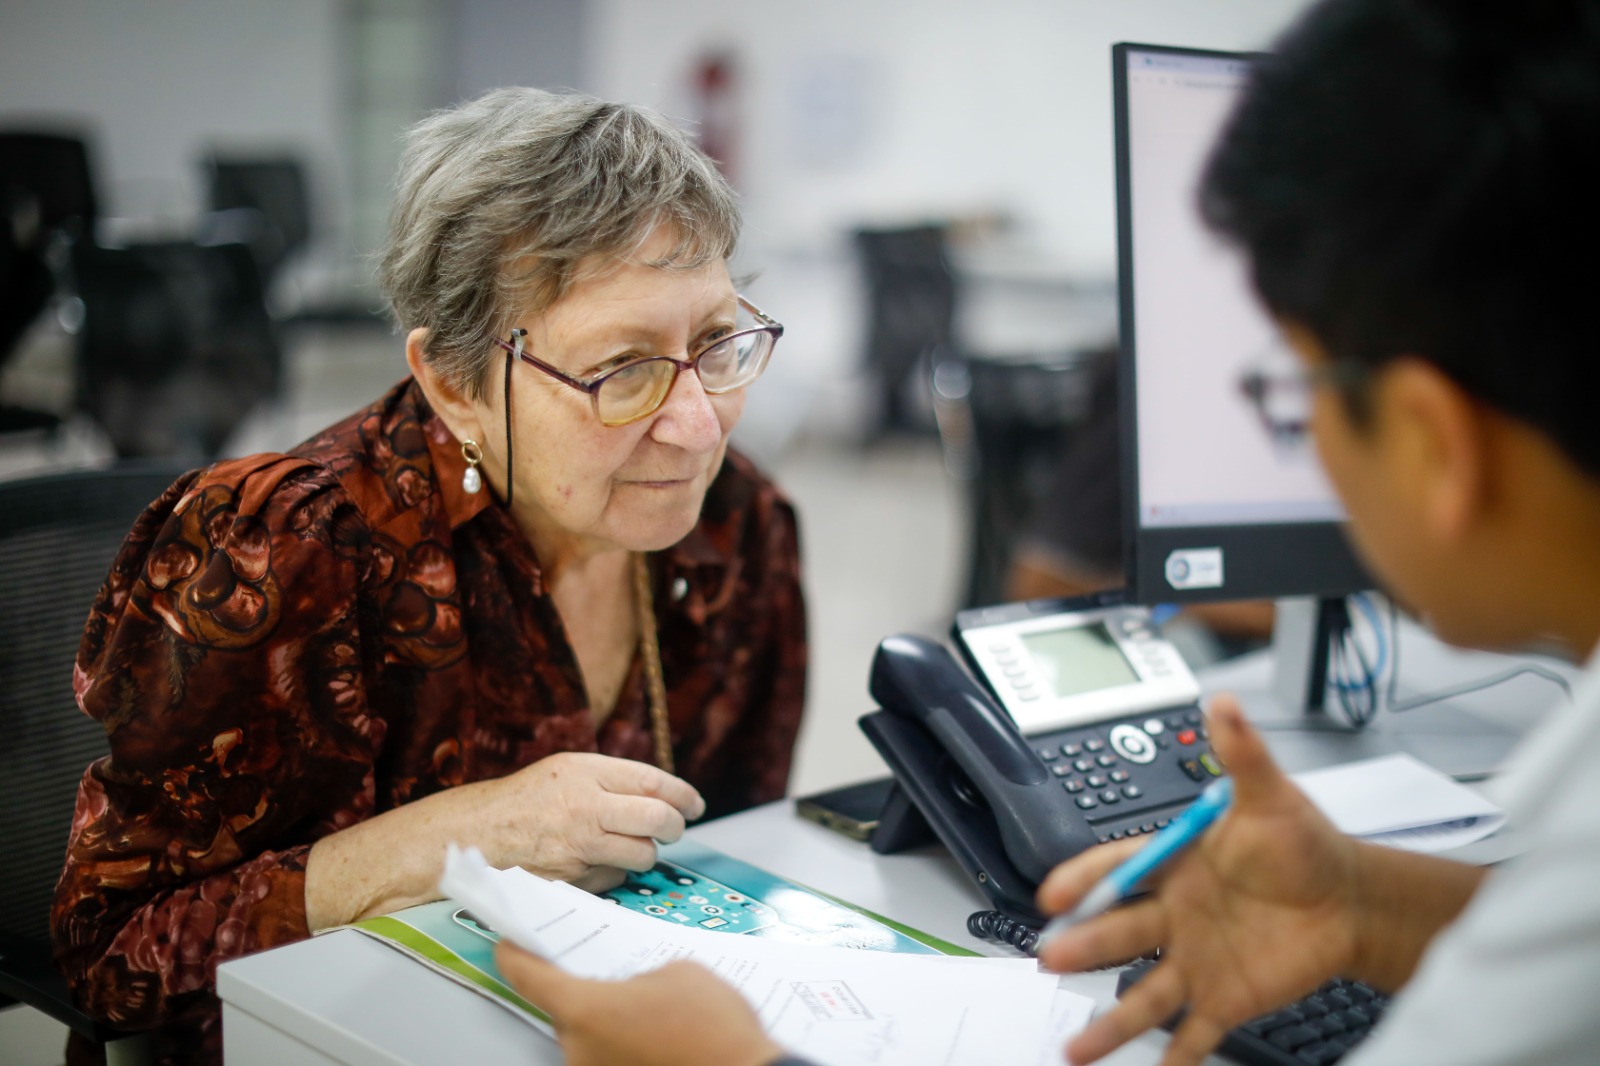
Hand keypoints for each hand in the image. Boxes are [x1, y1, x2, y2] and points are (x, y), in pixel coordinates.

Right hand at [474, 751, 706, 890]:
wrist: (476, 834)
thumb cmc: (526, 800)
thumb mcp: (567, 771)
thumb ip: (612, 779)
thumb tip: (664, 796)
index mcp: (586, 772)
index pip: (652, 782)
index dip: (683, 795)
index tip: (695, 804)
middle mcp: (585, 808)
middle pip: (658, 820)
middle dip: (675, 827)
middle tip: (674, 830)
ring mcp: (579, 847)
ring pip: (643, 854)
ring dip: (645, 853)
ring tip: (629, 845)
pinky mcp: (573, 880)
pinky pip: (616, 879)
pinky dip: (614, 872)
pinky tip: (594, 862)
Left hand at [494, 942, 783, 1065]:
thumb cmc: (710, 1028)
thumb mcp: (678, 971)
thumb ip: (641, 973)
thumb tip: (639, 988)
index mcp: (583, 1009)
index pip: (527, 976)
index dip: (514, 953)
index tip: (507, 941)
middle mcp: (578, 1049)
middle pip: (565, 1010)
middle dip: (587, 989)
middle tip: (614, 972)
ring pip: (592, 1037)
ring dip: (613, 1021)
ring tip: (655, 1008)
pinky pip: (613, 1057)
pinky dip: (630, 1044)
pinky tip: (663, 1035)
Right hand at [1036, 695, 1361, 1065]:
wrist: (1350, 901)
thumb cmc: (1304, 845)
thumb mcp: (1271, 795)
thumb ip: (1242, 754)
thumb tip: (1225, 705)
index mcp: (1174, 865)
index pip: (1119, 869)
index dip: (1085, 880)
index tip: (1053, 893)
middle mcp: (1174, 915)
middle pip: (1120, 932)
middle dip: (1084, 946)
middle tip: (1051, 956)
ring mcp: (1195, 960)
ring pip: (1143, 993)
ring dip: (1109, 1020)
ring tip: (1075, 1047)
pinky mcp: (1225, 998)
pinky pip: (1195, 1033)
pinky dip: (1175, 1058)